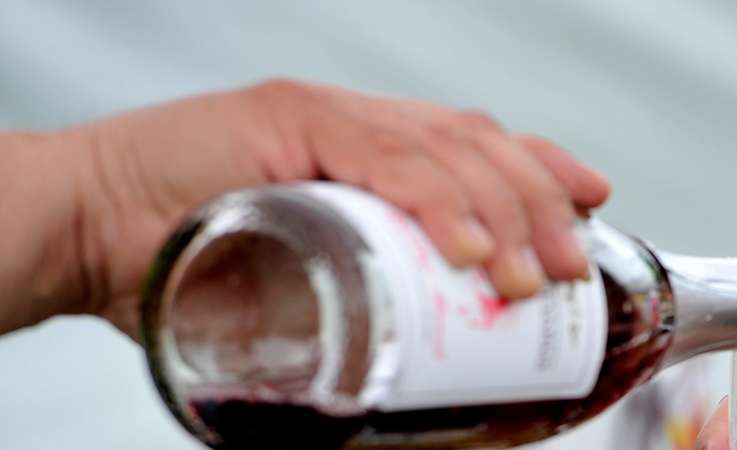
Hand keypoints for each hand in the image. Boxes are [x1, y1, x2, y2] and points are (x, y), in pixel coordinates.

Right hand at [0, 79, 608, 336]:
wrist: (79, 232)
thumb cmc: (179, 267)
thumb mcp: (289, 282)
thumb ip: (347, 299)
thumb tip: (412, 368)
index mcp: (362, 144)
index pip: (471, 141)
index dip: (539, 165)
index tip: (591, 200)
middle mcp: (353, 117)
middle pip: (474, 143)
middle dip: (537, 199)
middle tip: (572, 260)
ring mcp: (320, 113)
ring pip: (443, 146)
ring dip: (502, 211)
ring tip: (535, 272)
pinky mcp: (281, 120)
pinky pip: (381, 154)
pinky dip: (436, 198)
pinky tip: (473, 244)